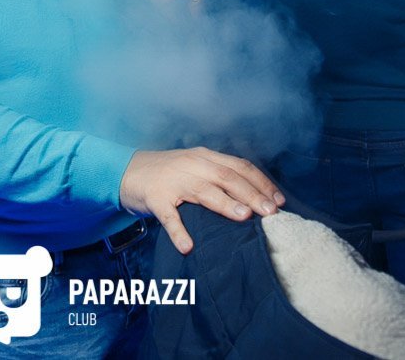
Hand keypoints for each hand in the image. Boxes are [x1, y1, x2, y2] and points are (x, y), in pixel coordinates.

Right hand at [118, 147, 284, 254]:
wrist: (125, 171)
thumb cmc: (167, 174)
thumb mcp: (195, 168)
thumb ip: (219, 178)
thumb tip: (254, 200)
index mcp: (205, 157)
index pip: (240, 166)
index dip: (261, 182)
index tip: (279, 200)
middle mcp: (191, 164)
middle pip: (227, 177)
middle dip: (252, 194)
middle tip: (271, 212)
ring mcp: (172, 180)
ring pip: (203, 191)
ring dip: (225, 204)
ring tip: (244, 218)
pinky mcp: (154, 198)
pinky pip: (168, 216)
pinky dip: (178, 231)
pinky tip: (187, 246)